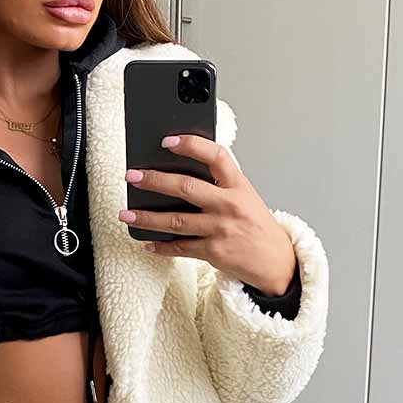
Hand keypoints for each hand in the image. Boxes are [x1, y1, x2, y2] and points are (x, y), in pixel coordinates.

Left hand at [119, 135, 296, 295]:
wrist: (275, 261)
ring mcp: (221, 229)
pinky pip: (180, 248)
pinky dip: (161, 246)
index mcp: (239, 185)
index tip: (168, 141)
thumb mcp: (245, 196)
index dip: (191, 145)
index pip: (216, 156)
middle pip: (187, 188)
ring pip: (176, 221)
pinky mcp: (214, 252)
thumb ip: (219, 183)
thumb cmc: (255, 225)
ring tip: (126, 214)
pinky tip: (147, 243)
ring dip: (147, 218)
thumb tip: (179, 170)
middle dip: (155, 180)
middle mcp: (230, 205)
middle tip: (132, 176)